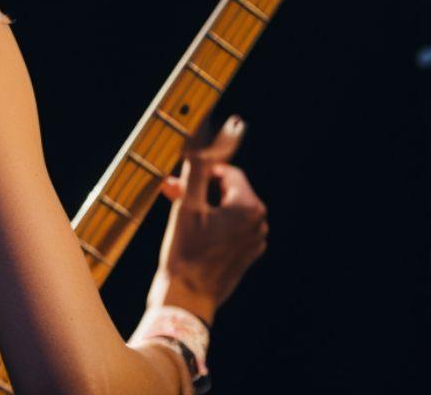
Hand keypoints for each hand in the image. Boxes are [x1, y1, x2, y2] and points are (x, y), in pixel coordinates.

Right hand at [149, 115, 267, 324]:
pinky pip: (229, 230)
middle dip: (199, 190)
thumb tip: (202, 131)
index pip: (227, 171)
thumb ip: (197, 166)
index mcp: (250, 207)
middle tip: (171, 196)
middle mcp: (259, 224)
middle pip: (226, 190)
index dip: (201, 171)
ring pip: (226, 210)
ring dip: (202, 207)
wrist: (186, 300)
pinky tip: (189, 236)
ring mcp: (254, 242)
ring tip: (177, 217)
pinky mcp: (246, 256)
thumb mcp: (186, 204)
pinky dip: (210, 226)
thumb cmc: (185, 252)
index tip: (179, 180)